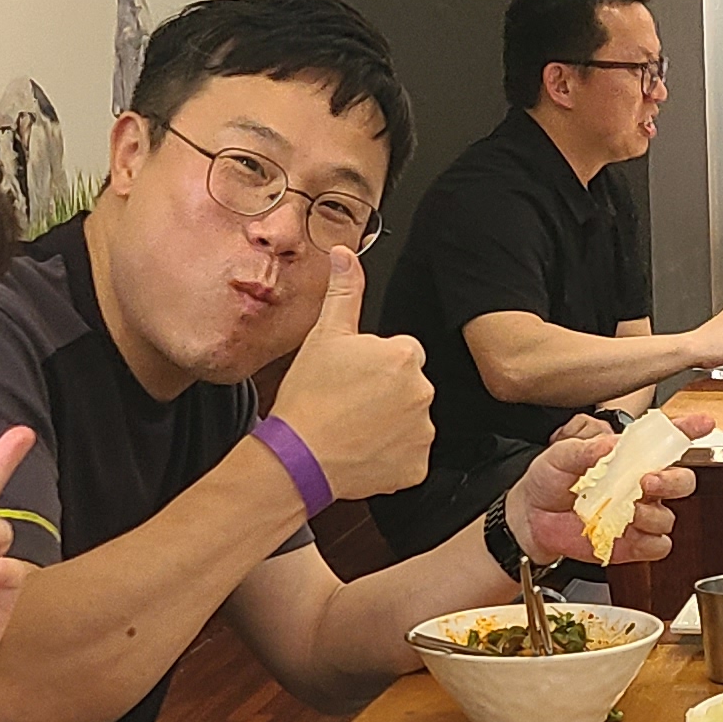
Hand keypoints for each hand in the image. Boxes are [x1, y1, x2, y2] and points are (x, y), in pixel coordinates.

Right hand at [266, 245, 434, 501]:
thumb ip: (344, 292)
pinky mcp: (417, 467)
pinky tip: (362, 451)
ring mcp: (423, 432)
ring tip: (353, 428)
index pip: (402, 353)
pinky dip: (390, 458)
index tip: (353, 377)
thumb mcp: (325, 335)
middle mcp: (423, 391)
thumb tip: (345, 255)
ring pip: (410, 423)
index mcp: (406, 355)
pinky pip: (409, 458)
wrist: (299, 456)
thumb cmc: (309, 397)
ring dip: (389, 425)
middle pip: (408, 387)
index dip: (375, 365)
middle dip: (386, 394)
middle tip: (350, 403)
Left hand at [507, 411, 709, 563]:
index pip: (666, 442)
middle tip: (648, 480)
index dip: (687, 431)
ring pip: (669, 518)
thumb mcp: (558, 455)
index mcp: (628, 459)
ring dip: (651, 514)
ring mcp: (639, 516)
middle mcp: (640, 486)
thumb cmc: (547, 482)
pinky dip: (648, 542)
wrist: (530, 519)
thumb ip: (584, 449)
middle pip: (681, 481)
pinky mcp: (633, 545)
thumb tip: (608, 445)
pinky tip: (629, 534)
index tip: (704, 423)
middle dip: (671, 481)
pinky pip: (658, 546)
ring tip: (626, 511)